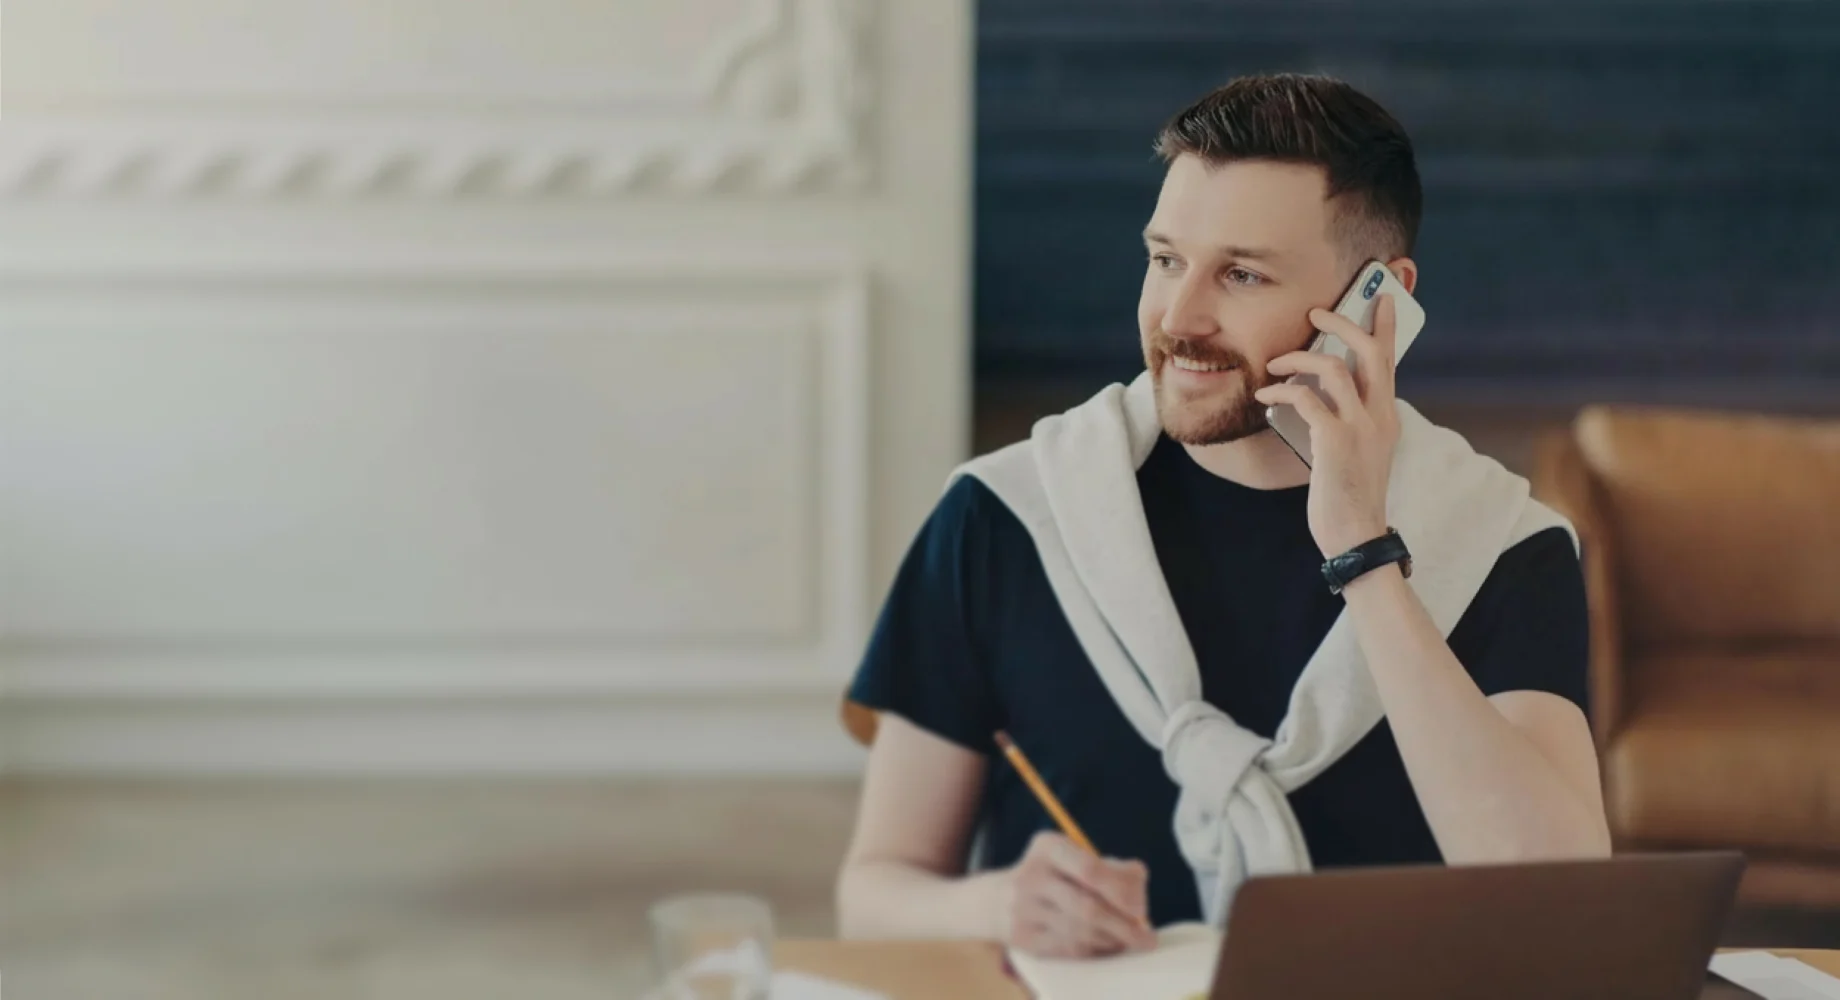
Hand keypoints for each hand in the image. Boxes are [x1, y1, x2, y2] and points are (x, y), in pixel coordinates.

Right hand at [994, 831, 1155, 957]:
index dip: (1120, 890)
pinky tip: (1107, 946)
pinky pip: (1069, 949)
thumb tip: (1139, 887)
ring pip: (1081, 932)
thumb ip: (1111, 868)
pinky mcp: (1024, 939)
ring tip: (1130, 941)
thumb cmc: (1053, 876)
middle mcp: (1032, 877)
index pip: (1089, 869)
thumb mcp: (1074, 857)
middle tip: (1147, 937)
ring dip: (1113, 940)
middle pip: (1087, 907)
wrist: (997, 900)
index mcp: (1048, 848)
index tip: (1141, 908)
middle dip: (1123, 925)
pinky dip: (1095, 950)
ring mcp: (1024, 910)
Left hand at [1255, 294, 1401, 557]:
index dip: (1384, 326)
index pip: (1390, 361)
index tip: (1379, 298)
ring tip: (1274, 363)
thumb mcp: (1355, 451)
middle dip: (1344, 323)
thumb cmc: (1349, 495)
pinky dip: (1282, 390)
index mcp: (1387, 416)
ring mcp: (1360, 427)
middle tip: (1317, 313)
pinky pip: (1306, 399)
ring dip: (1300, 358)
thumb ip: (1346, 420)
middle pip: (1370, 351)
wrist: (1356, 535)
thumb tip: (1313, 395)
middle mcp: (1380, 415)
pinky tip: (1264, 395)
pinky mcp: (1335, 441)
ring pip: (1335, 367)